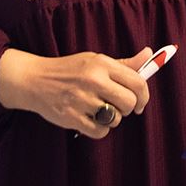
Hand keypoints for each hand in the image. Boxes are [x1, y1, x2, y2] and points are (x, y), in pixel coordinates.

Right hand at [0, 46, 152, 138]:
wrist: (35, 80)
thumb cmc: (70, 69)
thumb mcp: (96, 60)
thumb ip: (124, 63)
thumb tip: (149, 54)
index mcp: (102, 64)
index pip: (137, 82)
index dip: (144, 95)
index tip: (140, 102)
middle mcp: (94, 80)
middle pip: (129, 102)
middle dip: (129, 108)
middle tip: (119, 106)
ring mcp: (83, 100)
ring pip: (116, 118)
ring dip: (112, 118)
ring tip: (100, 109)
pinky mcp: (72, 118)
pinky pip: (101, 132)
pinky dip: (100, 129)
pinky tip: (91, 119)